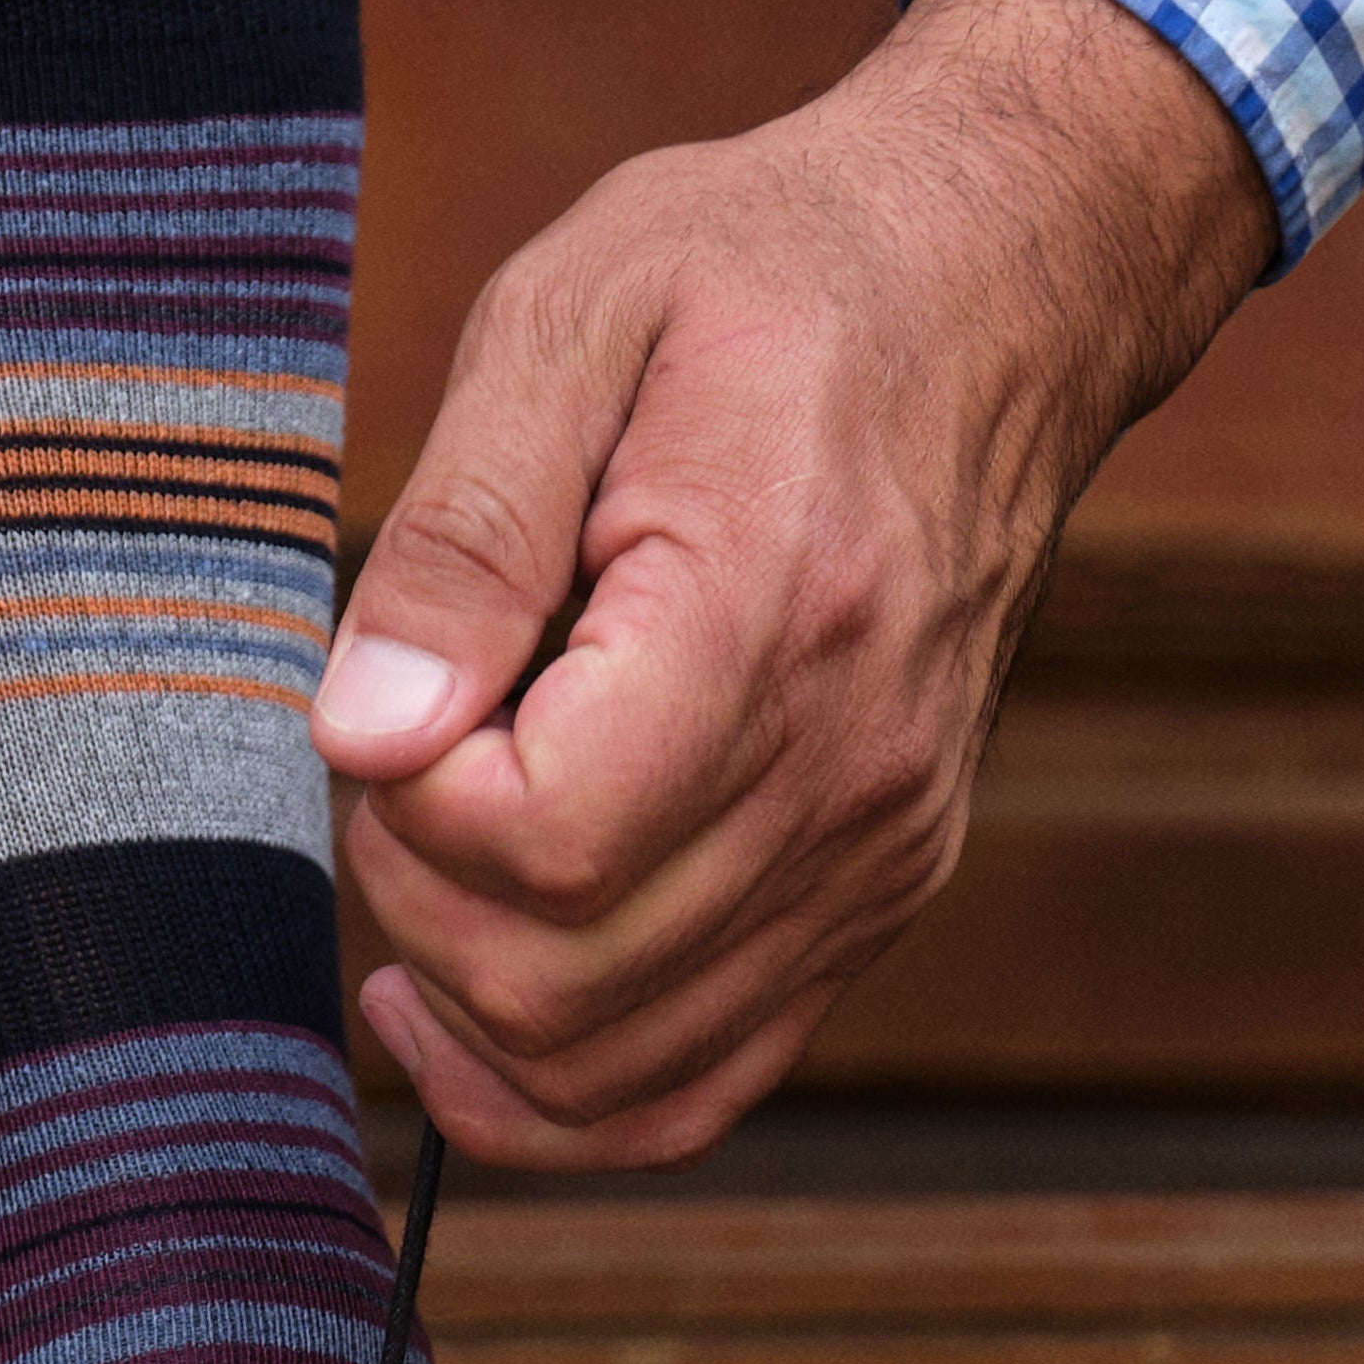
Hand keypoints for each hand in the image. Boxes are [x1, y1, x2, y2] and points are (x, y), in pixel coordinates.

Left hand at [315, 0, 1272, 1164]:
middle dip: (417, 903)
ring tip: (428, 864)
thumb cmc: (772, 275)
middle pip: (562, 984)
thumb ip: (464, 536)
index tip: (396, 697)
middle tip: (399, 756)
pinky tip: (466, 1014)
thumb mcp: (576, 316)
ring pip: (619, 1072)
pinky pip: (703, 1083)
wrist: (998, 288)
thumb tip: (365, 737)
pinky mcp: (881, 895)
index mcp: (769, 615)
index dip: (407, 807)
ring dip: (470, 1006)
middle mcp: (849, 774)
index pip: (542, 842)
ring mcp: (880, 856)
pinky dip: (565, 1088)